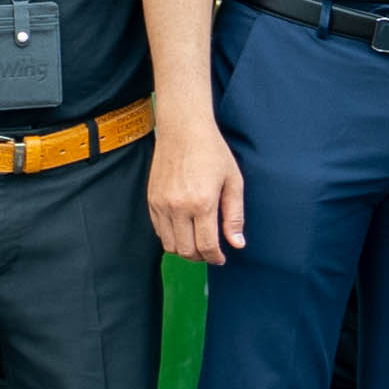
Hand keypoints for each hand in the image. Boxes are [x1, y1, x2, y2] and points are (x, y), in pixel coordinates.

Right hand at [151, 113, 246, 263]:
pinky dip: (171, 237)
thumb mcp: (233, 181)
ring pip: (170, 245)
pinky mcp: (151, 200)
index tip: (221, 258)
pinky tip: (184, 229)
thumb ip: (235, 216)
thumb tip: (237, 244)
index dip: (216, 257)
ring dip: (185, 250)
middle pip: (186, 250)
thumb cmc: (212, 152)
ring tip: (198, 242)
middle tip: (211, 252)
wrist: (183, 130)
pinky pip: (159, 231)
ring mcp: (161, 204)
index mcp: (202, 203)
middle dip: (201, 257)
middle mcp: (178, 207)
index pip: (207, 245)